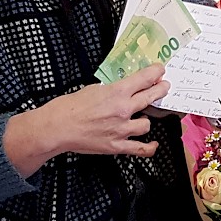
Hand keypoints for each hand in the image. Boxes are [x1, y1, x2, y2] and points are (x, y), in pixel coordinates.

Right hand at [4, 64, 170, 175]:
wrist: (57, 127)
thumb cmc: (69, 108)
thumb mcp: (92, 89)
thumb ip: (111, 90)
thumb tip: (122, 90)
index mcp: (116, 92)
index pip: (145, 78)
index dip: (156, 73)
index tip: (160, 71)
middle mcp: (123, 110)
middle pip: (152, 97)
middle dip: (161, 89)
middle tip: (163, 86)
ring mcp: (121, 129)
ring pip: (147, 124)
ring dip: (146, 119)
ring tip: (142, 117)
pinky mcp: (117, 146)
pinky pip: (140, 148)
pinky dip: (149, 147)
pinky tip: (153, 144)